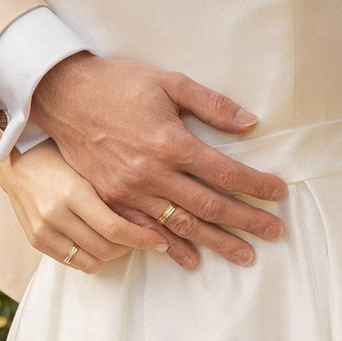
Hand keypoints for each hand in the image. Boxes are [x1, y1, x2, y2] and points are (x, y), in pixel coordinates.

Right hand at [0, 141, 165, 276]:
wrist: (17, 159)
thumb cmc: (61, 155)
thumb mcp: (89, 166)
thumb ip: (115, 190)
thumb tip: (155, 212)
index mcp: (73, 191)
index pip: (115, 229)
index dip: (143, 239)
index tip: (161, 241)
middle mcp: (55, 214)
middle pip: (106, 249)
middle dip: (132, 248)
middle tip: (145, 238)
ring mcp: (42, 230)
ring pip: (92, 261)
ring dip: (113, 255)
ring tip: (122, 240)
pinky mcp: (35, 241)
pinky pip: (73, 262)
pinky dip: (92, 257)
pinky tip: (100, 242)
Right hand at [33, 52, 285, 269]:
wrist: (62, 95)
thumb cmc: (118, 84)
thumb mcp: (168, 81)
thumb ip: (211, 104)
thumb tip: (249, 123)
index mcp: (170, 142)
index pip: (225, 172)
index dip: (256, 185)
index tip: (279, 193)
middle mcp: (152, 173)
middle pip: (209, 205)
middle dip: (246, 220)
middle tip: (275, 232)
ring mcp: (129, 191)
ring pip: (182, 225)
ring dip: (216, 242)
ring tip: (245, 255)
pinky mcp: (111, 199)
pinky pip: (146, 231)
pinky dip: (171, 248)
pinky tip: (191, 259)